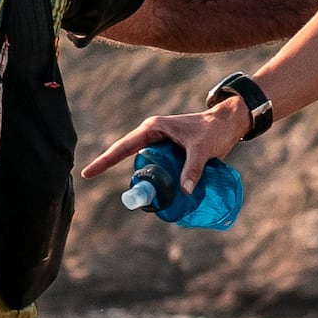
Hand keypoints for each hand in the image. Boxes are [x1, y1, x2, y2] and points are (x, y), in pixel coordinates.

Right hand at [76, 98, 252, 190]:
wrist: (229, 123)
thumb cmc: (214, 130)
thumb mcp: (202, 150)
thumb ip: (193, 169)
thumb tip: (184, 192)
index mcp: (153, 129)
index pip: (123, 147)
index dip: (104, 161)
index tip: (88, 174)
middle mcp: (153, 133)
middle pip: (129, 156)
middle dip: (126, 174)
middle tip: (131, 194)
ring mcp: (160, 141)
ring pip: (144, 162)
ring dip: (144, 177)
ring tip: (146, 194)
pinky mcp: (169, 149)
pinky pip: (156, 164)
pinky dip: (155, 176)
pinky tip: (159, 189)